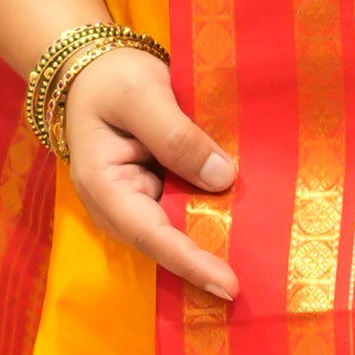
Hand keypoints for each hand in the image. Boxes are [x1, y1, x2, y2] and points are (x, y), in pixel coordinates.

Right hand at [61, 44, 237, 304]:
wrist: (93, 68)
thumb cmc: (111, 78)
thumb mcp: (141, 95)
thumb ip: (177, 136)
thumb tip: (222, 178)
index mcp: (104, 186)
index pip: (151, 234)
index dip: (190, 262)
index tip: (228, 286)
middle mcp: (119, 206)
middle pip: (167, 245)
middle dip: (209, 265)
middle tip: (258, 282)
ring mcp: (139, 202)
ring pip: (180, 233)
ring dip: (216, 245)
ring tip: (261, 263)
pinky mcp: (157, 193)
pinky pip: (187, 213)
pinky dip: (215, 219)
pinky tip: (250, 228)